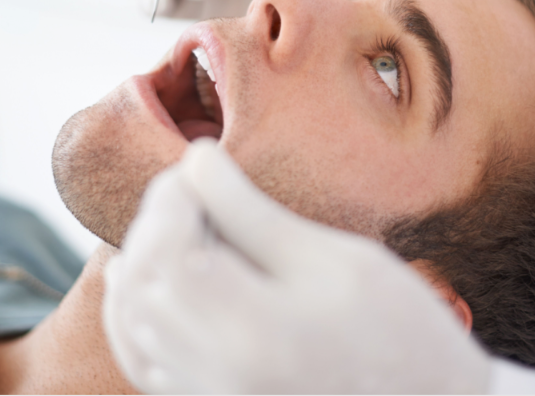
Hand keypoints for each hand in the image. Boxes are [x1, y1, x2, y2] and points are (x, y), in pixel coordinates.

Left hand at [104, 140, 490, 393]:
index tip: (196, 167)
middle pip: (141, 286)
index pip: (167, 253)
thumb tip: (195, 160)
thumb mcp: (337, 260)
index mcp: (251, 333)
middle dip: (154, 224)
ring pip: (132, 324)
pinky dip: (138, 312)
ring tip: (181, 226)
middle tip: (191, 191)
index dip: (169, 200)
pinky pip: (144, 359)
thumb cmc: (402, 334)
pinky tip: (162, 279)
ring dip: (141, 263)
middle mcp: (216, 376)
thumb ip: (254, 213)